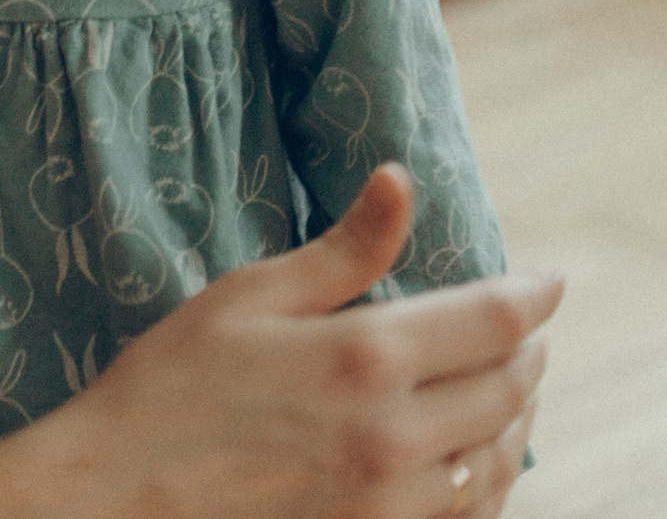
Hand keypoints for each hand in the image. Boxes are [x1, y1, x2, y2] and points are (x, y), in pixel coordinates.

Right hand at [35, 163, 556, 518]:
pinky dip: (488, 483)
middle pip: (509, 388)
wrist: (117, 496)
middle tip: (528, 331)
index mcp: (366, 357)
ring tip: (513, 390)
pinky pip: (465, 516)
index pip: (495, 319)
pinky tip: (479, 460)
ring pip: (497, 458)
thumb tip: (400, 182)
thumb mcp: (251, 297)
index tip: (549, 281)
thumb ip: (344, 249)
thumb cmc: (171, 386)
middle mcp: (394, 435)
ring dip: (517, 418)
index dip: (534, 295)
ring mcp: (388, 502)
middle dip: (529, 352)